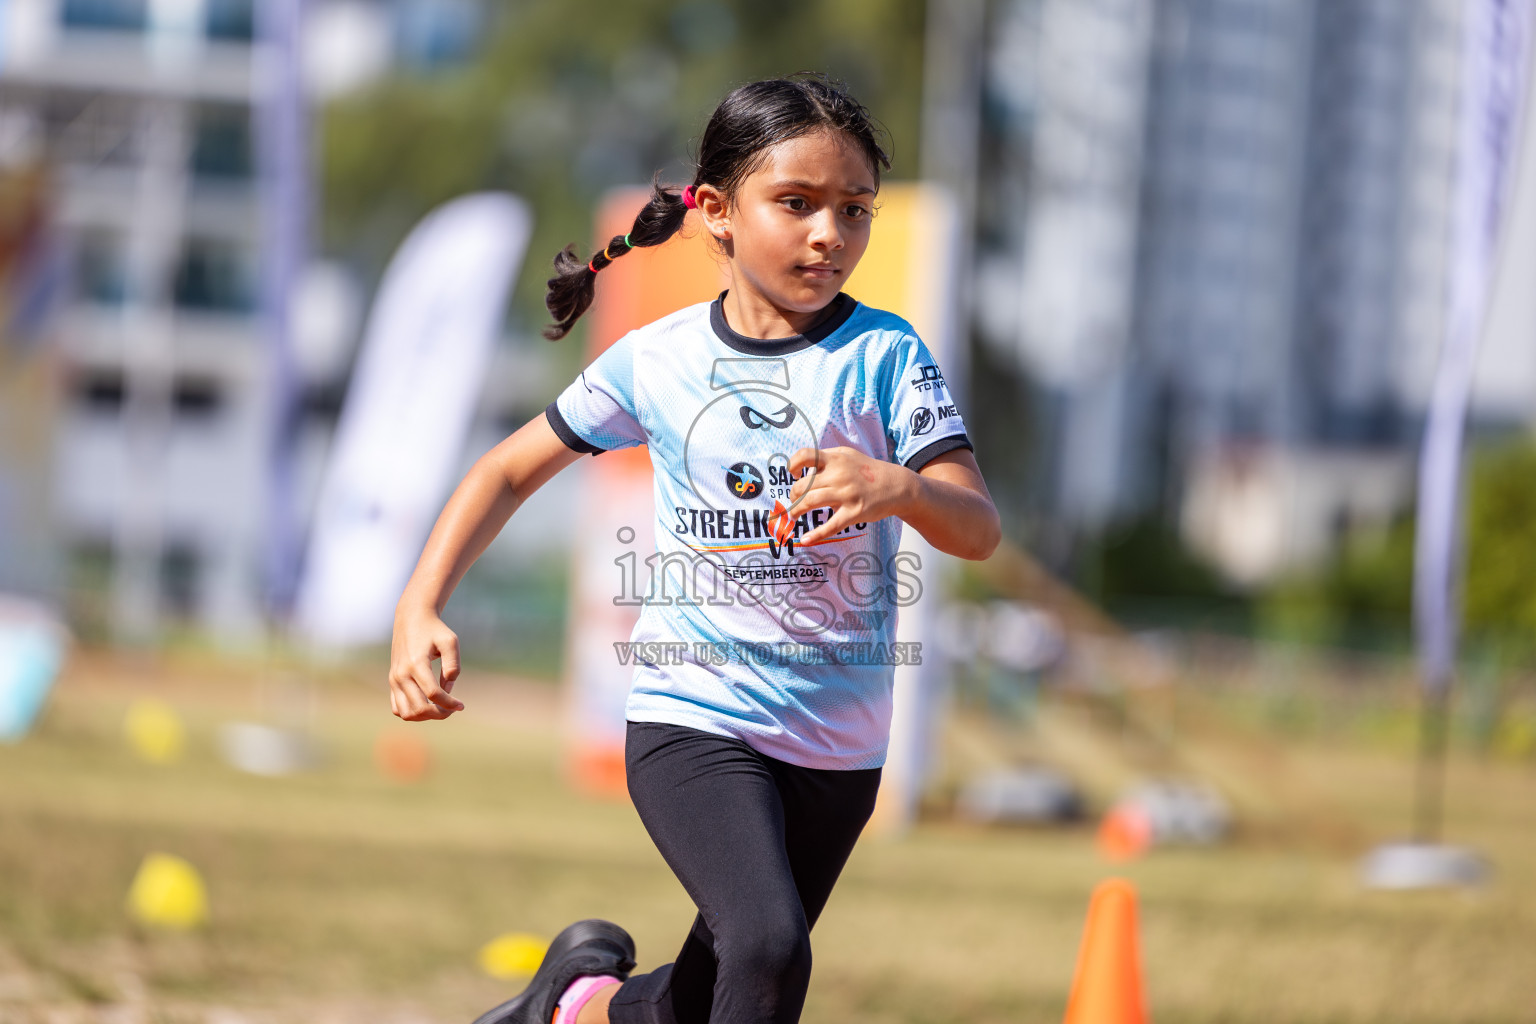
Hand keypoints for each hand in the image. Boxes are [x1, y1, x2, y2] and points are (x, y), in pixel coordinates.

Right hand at [388, 606, 464, 721]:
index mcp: (416, 664)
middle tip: (453, 709)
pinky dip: (412, 713)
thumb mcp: (450, 641)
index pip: (433, 694)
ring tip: (440, 709)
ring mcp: (394, 679)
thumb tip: (449, 686)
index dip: (450, 704)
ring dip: (425, 716)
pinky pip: (397, 708)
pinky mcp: (392, 682)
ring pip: (406, 713)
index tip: (461, 705)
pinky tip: (427, 705)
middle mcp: (401, 674)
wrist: (412, 619)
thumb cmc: (434, 630)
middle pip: (420, 708)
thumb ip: (453, 664)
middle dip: (440, 713)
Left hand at [786, 446, 914, 546]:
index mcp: (836, 459)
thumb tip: (803, 467)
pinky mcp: (854, 512)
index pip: (805, 455)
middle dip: (793, 495)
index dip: (793, 465)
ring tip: (795, 516)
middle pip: (803, 485)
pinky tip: (805, 539)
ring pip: (810, 502)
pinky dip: (815, 534)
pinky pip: (831, 525)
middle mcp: (839, 475)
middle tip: (795, 501)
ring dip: (796, 511)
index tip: (793, 474)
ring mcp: (846, 494)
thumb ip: (827, 459)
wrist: (897, 486)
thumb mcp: (848, 456)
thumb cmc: (868, 471)